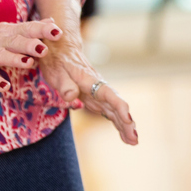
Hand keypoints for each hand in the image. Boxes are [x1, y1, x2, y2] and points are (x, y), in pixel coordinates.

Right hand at [0, 19, 61, 92]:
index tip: (58, 31)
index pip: (26, 28)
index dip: (42, 29)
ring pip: (2, 56)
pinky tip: (4, 87)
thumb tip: (51, 20)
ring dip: (15, 59)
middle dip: (30, 44)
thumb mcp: (4, 30)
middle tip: (45, 47)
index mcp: (6, 32)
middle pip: (15, 41)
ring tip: (28, 63)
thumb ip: (28, 28)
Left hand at [37, 18, 137, 145]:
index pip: (110, 94)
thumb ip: (64, 84)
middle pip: (116, 106)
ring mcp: (98, 94)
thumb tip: (71, 96)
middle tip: (134, 140)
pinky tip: (124, 135)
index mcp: (90, 80)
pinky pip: (109, 112)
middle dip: (126, 122)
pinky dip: (118, 123)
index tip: (128, 120)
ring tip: (133, 142)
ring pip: (115, 110)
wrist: (61, 49)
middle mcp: (98, 87)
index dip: (120, 108)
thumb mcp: (56, 71)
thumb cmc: (57, 60)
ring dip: (125, 125)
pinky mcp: (95, 99)